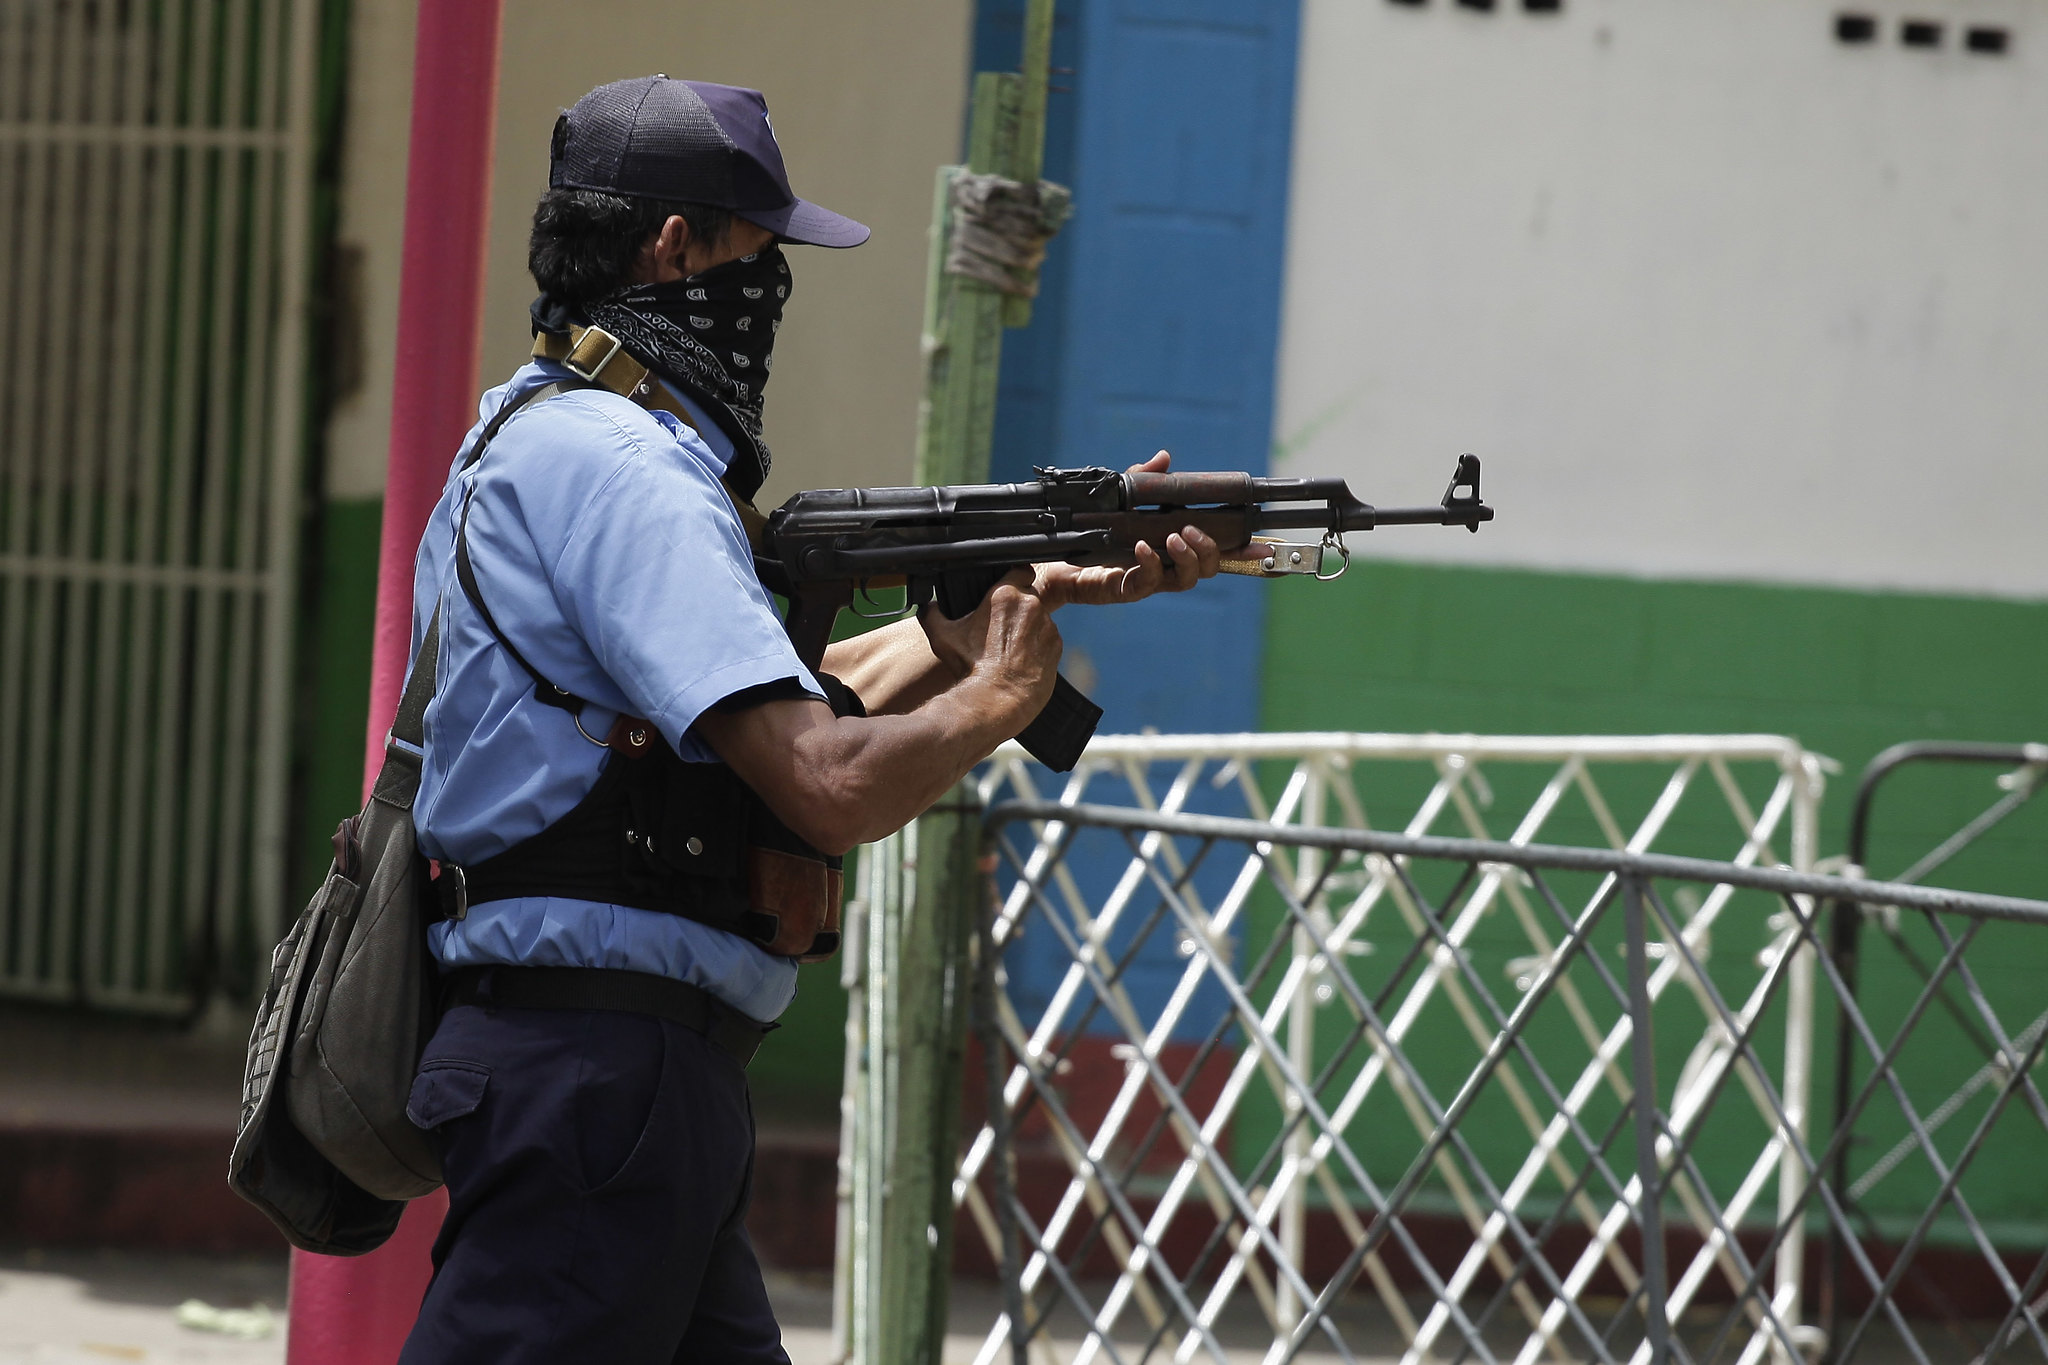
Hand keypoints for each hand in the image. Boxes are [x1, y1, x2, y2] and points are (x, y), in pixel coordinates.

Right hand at [918, 568, 1061, 728]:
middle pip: (1028, 596)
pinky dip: (1039, 646)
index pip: (1020, 570)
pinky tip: (1023, 660)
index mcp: (1004, 595)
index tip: (1006, 593)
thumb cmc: (969, 668)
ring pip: (1040, 619)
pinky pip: (1048, 639)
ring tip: (1010, 650)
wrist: (995, 701)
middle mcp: (1031, 605)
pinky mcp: (1056, 646)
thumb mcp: (942, 637)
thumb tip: (927, 606)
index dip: (1014, 579)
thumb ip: (932, 614)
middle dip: (1017, 609)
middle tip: (1001, 629)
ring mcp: (1047, 626)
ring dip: (1029, 628)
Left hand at [1034, 451, 1226, 608]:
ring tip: (1175, 538)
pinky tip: (1142, 548)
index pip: (1215, 549)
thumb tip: (1164, 457)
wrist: (1057, 559)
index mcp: (1174, 546)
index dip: (1242, 550)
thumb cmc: (1094, 531)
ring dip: (1186, 558)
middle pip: (1207, 568)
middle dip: (1209, 550)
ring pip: (1185, 579)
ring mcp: (1150, 580)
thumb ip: (1144, 479)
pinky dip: (1149, 564)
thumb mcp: (1120, 498)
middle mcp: (1167, 566)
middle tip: (1192, 531)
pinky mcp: (1128, 589)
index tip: (1261, 544)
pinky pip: (1147, 582)